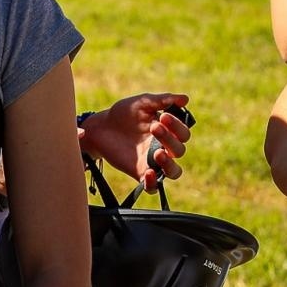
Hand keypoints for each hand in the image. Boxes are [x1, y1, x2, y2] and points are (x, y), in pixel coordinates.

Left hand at [77, 92, 191, 190]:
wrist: (101, 127)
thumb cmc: (124, 113)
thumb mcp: (142, 103)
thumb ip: (162, 100)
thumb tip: (185, 99)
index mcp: (168, 131)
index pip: (183, 134)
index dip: (177, 126)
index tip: (163, 116)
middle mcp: (164, 148)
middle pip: (179, 151)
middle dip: (169, 139)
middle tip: (154, 127)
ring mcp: (152, 162)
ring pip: (173, 172)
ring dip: (169, 164)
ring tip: (158, 153)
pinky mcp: (139, 173)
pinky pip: (153, 187)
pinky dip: (153, 183)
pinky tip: (148, 173)